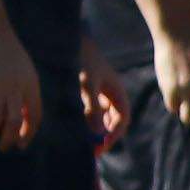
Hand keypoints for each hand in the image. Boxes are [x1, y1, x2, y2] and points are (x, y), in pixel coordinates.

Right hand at [0, 23, 41, 151]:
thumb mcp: (23, 67)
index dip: (28, 134)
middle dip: (8, 139)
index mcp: (30, 82)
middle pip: (14, 122)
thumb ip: (24, 88)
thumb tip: (21, 113)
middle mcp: (16, 86)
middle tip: (2, 147)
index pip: (34, 116)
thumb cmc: (4, 46)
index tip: (20, 144)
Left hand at [78, 38, 129, 152]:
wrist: (68, 39)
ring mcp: (98, 93)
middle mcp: (110, 94)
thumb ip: (93, 107)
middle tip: (91, 151)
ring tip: (81, 142)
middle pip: (112, 121)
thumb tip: (97, 132)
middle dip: (103, 136)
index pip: (122, 120)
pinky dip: (83, 121)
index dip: (114, 135)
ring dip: (93, 130)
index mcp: (117, 92)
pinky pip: (88, 111)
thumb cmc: (81, 58)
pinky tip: (72, 128)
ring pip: (99, 117)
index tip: (102, 146)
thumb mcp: (88, 83)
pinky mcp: (85, 91)